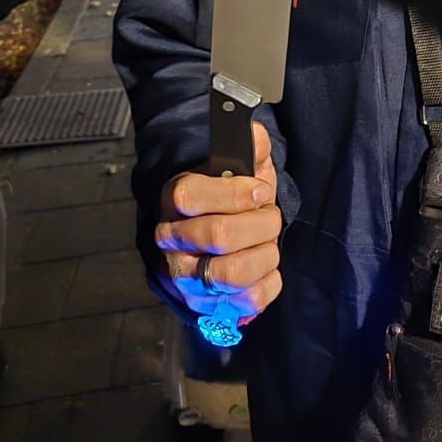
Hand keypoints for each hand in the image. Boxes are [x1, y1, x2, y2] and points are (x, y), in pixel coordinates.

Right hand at [154, 119, 281, 321]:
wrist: (217, 235)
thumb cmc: (229, 198)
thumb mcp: (239, 165)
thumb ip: (249, 146)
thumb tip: (256, 135)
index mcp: (174, 199)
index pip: (189, 196)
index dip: (235, 193)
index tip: (260, 191)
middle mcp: (172, 241)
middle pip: (219, 236)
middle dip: (261, 224)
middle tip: (269, 216)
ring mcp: (186, 277)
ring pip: (233, 274)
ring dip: (265, 255)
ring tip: (267, 243)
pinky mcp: (206, 305)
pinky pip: (246, 302)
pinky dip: (268, 283)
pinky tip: (266, 267)